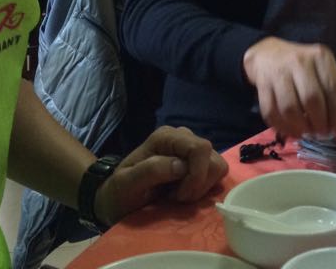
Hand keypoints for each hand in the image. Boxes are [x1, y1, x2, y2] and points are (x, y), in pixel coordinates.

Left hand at [94, 126, 227, 225]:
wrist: (118, 199)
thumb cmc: (120, 192)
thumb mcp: (126, 184)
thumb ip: (150, 171)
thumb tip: (181, 166)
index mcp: (166, 137)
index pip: (199, 148)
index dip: (196, 175)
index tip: (178, 195)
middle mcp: (182, 137)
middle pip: (212, 157)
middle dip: (198, 183)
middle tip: (177, 197)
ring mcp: (191, 150)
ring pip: (217, 166)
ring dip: (201, 187)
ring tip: (179, 195)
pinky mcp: (198, 163)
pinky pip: (215, 173)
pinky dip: (204, 187)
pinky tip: (184, 192)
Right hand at [243, 36, 335, 139]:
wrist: (268, 54)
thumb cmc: (304, 67)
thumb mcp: (325, 71)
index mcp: (320, 57)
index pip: (332, 89)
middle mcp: (299, 61)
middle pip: (311, 99)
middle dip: (319, 123)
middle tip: (322, 134)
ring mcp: (279, 72)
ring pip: (290, 108)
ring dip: (301, 128)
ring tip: (307, 133)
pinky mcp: (262, 84)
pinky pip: (271, 112)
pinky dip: (283, 127)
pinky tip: (292, 131)